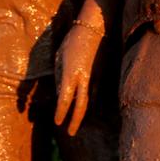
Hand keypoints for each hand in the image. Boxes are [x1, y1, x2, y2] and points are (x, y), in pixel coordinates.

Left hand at [54, 19, 105, 134]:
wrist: (94, 27)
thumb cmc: (72, 40)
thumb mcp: (59, 57)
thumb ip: (59, 76)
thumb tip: (59, 92)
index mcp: (71, 75)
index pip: (65, 101)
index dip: (61, 114)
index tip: (57, 122)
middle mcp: (84, 79)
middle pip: (81, 106)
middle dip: (75, 121)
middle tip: (71, 133)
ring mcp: (96, 77)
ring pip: (91, 101)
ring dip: (84, 114)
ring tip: (77, 123)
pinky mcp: (102, 74)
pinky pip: (96, 93)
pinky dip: (92, 103)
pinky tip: (90, 109)